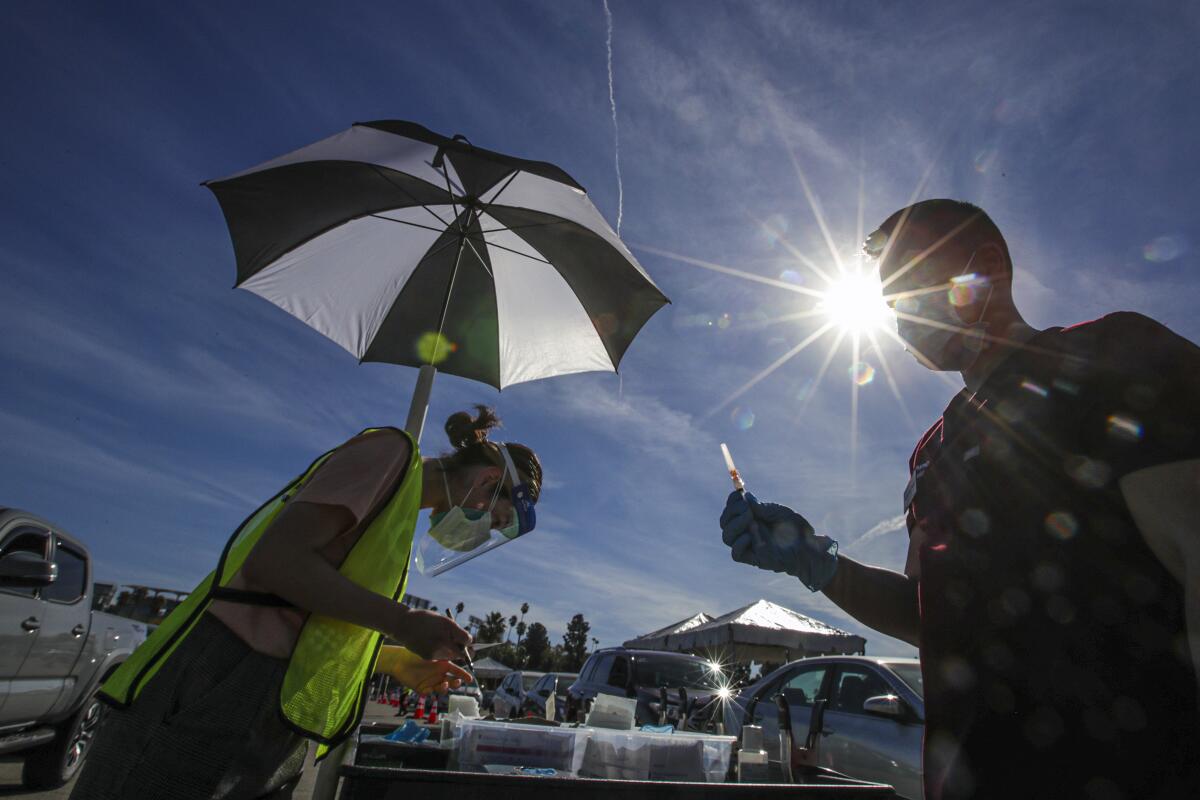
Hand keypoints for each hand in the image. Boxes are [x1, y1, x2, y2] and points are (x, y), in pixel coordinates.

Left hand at [377, 645, 472, 693]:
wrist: (399, 659)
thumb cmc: (415, 654)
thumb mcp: (432, 653)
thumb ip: (445, 653)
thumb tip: (459, 651)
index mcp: (442, 665)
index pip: (456, 671)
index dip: (463, 675)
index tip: (470, 679)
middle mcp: (438, 675)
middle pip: (451, 682)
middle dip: (456, 684)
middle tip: (458, 682)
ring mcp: (431, 682)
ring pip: (442, 689)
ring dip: (445, 689)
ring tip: (444, 685)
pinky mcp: (422, 688)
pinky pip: (428, 692)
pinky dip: (430, 691)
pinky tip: (430, 689)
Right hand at [389, 607, 471, 660]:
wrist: (403, 624)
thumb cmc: (425, 620)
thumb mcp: (443, 620)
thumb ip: (455, 631)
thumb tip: (468, 642)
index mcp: (447, 626)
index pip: (467, 639)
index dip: (468, 641)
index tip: (467, 641)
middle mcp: (442, 638)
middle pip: (461, 652)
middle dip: (464, 651)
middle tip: (464, 650)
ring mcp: (435, 649)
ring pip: (451, 656)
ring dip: (451, 652)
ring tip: (442, 643)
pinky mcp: (428, 656)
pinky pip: (440, 657)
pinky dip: (440, 653)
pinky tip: (432, 646)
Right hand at [720, 491, 838, 590]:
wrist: (808, 548)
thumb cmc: (795, 529)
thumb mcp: (778, 512)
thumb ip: (761, 507)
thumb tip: (745, 496)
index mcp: (750, 517)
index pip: (731, 508)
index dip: (732, 501)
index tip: (739, 493)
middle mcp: (746, 530)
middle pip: (725, 522)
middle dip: (732, 512)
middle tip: (747, 509)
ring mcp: (749, 545)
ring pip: (727, 537)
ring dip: (735, 525)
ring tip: (750, 519)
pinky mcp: (753, 558)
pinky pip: (735, 554)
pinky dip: (739, 543)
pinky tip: (750, 536)